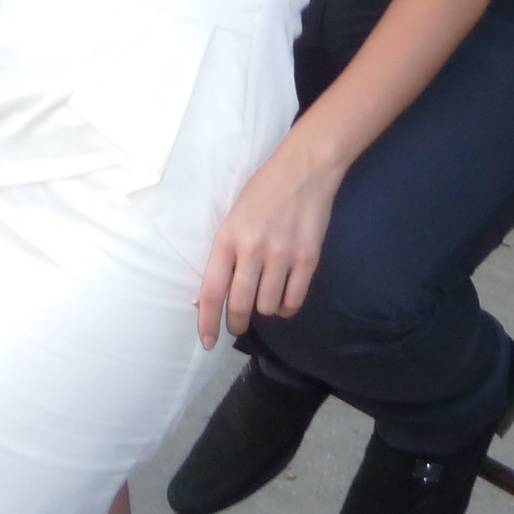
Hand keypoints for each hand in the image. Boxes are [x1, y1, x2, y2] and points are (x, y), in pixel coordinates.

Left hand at [195, 144, 342, 347]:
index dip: (207, 322)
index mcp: (228, 238)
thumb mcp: (233, 218)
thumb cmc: (262, 192)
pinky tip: (282, 297)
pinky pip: (293, 301)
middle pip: (241, 306)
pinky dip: (285, 307)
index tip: (207, 342)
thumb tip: (206, 299)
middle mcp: (253, 249)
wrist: (304, 170)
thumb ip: (223, 256)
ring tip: (264, 295)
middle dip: (236, 324)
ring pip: (267, 307)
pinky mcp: (307, 259)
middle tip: (238, 325)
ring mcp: (282, 255)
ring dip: (263, 310)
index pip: (212, 291)